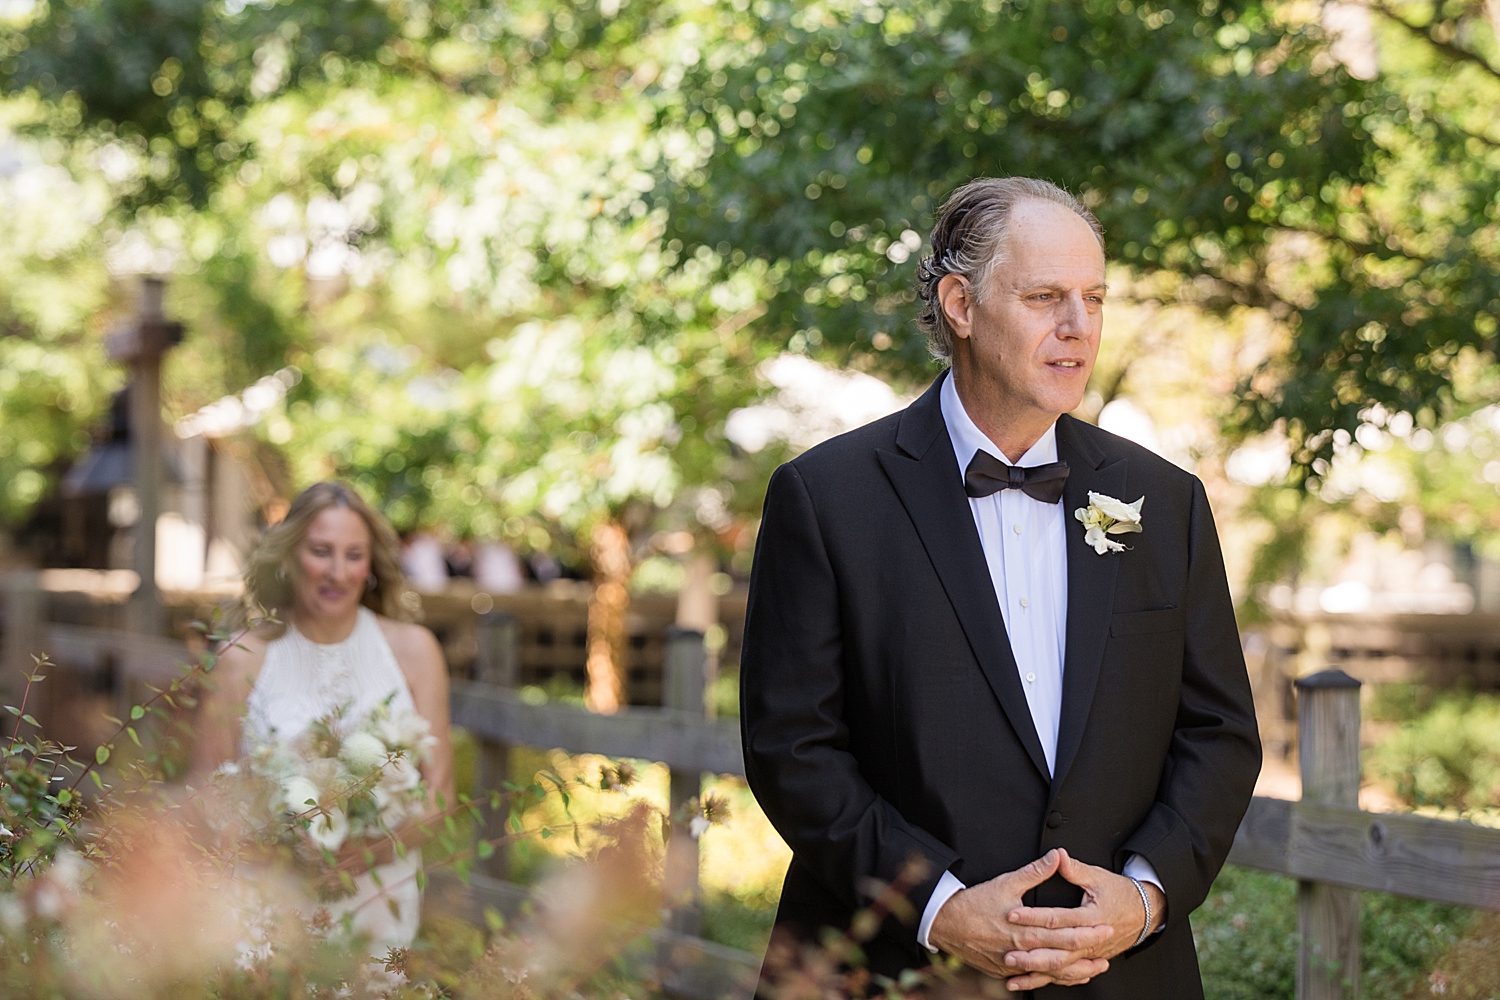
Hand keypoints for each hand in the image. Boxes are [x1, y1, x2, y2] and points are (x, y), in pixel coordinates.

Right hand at [927, 849, 1111, 987]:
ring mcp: (1014, 965)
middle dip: (1088, 952)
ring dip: (1075, 972)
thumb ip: (1034, 872)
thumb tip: (1056, 856)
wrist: (946, 924)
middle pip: (1063, 955)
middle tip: (1108, 948)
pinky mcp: (1006, 971)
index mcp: (1026, 930)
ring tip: (1094, 970)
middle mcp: (1023, 951)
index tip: (1106, 926)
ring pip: (1051, 973)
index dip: (1088, 931)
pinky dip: (1052, 979)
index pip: (1065, 932)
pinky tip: (1064, 978)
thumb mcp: (1006, 882)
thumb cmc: (975, 903)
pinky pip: (1034, 979)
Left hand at [1001, 849, 1165, 989]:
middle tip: (1007, 952)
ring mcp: (1090, 955)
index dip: (1033, 917)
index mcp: (1091, 917)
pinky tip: (1028, 982)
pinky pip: (1066, 975)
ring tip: (1013, 973)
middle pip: (1057, 951)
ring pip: (1060, 968)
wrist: (1144, 913)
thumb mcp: (1098, 877)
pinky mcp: (1088, 961)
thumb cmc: (1120, 893)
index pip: (1057, 918)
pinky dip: (1047, 980)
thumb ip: (1074, 869)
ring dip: (1036, 971)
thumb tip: (1057, 855)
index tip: (1012, 915)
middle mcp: (1091, 941)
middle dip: (1031, 953)